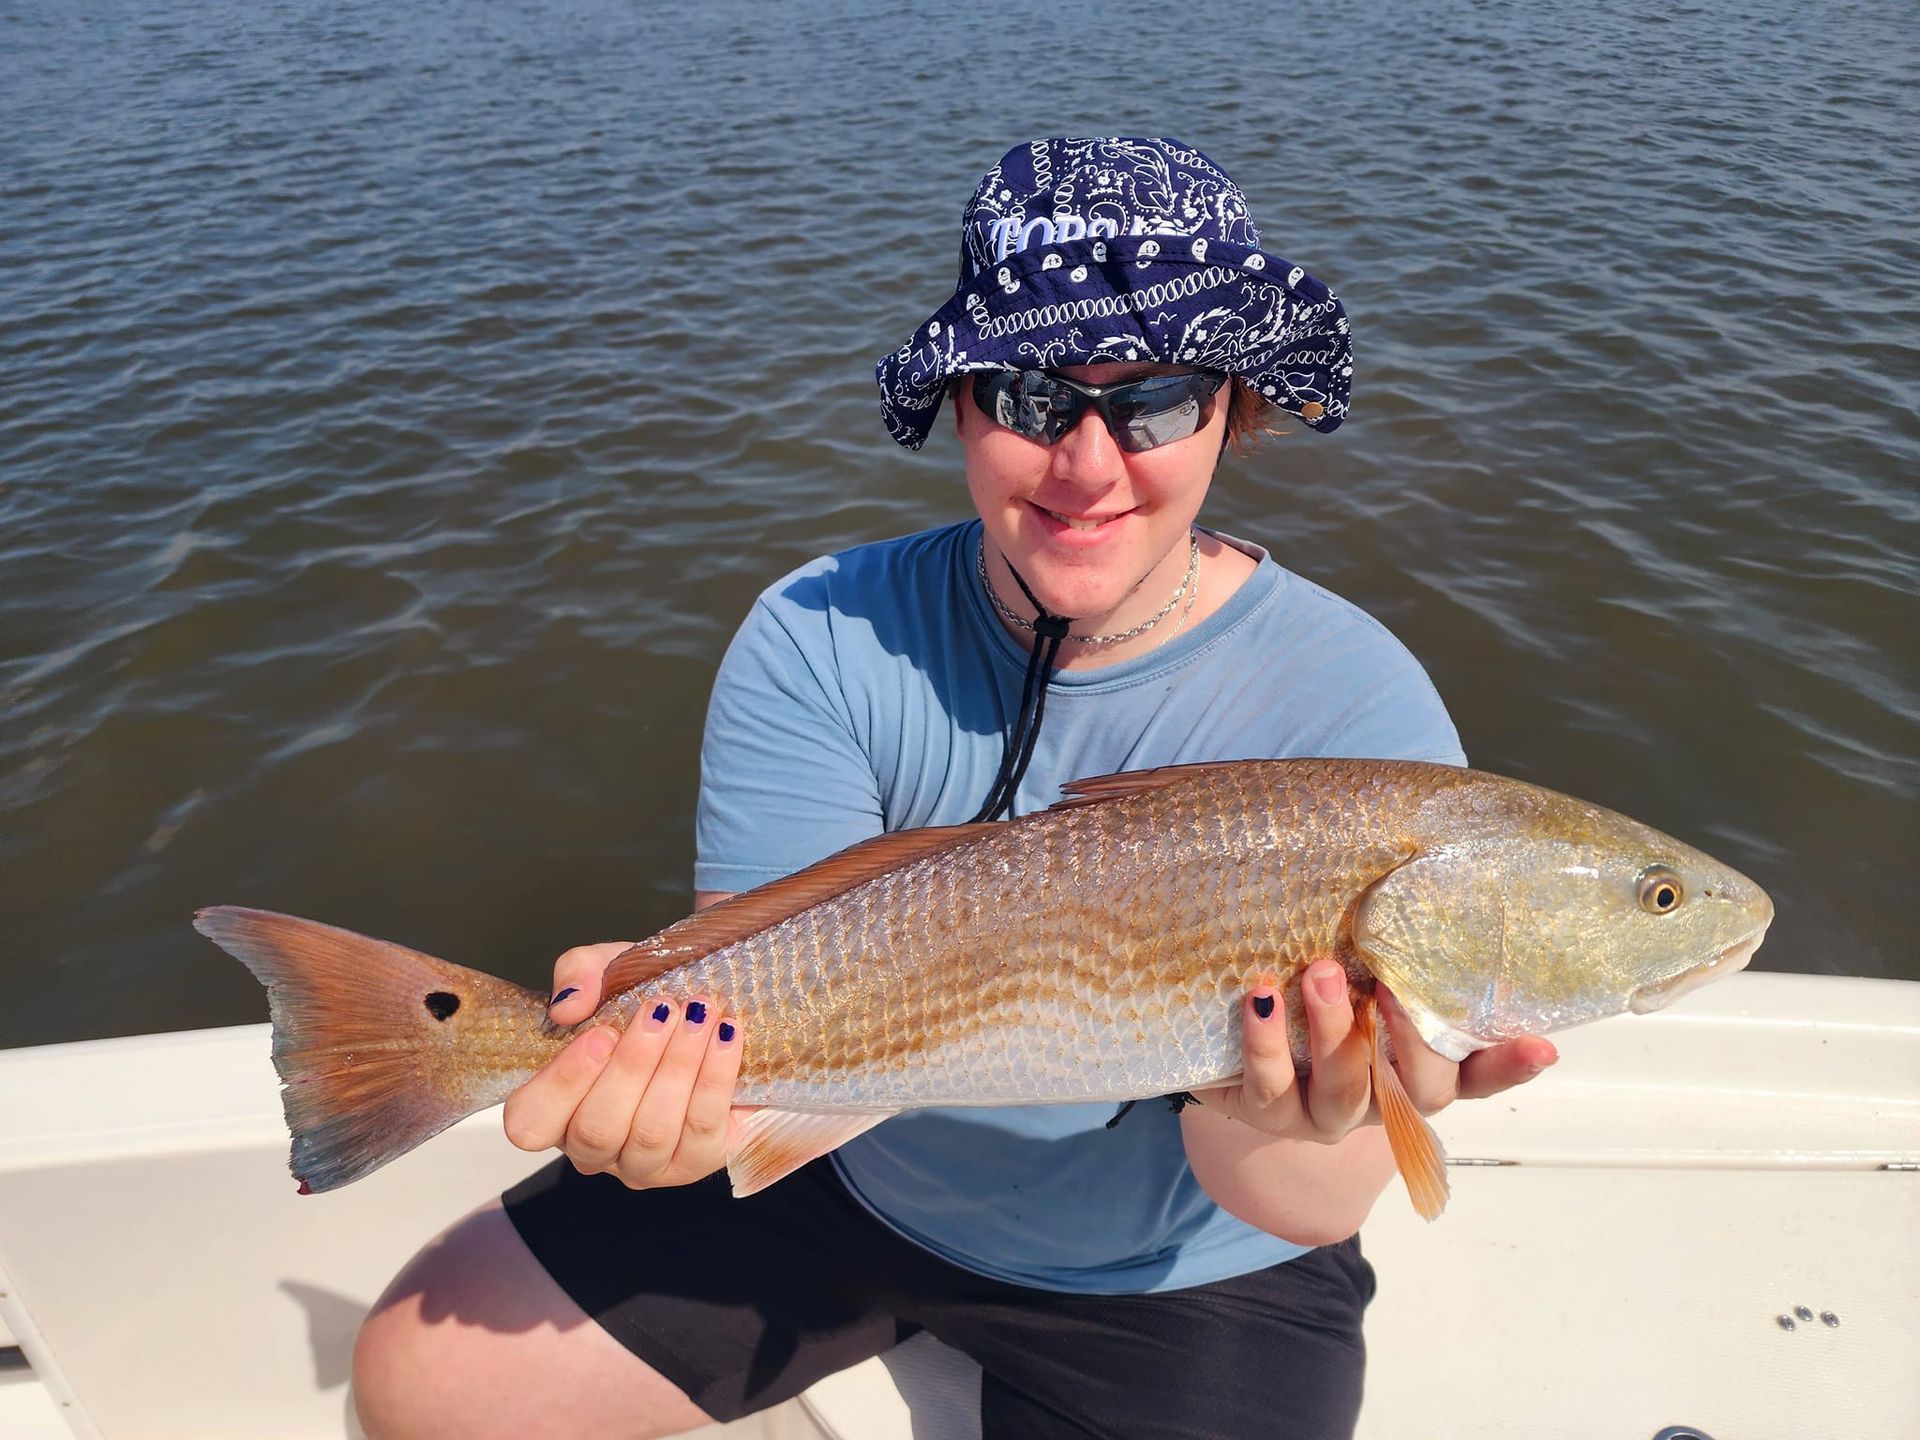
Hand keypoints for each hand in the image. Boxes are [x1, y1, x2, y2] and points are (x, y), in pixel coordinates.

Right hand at [501, 942, 746, 1188]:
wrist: (711, 1016)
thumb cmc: (649, 1001)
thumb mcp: (610, 973)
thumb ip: (578, 974)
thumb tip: (567, 1006)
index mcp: (556, 1108)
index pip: (531, 1122)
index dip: (562, 1084)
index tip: (601, 1034)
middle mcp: (593, 1147)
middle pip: (598, 1129)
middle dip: (633, 1065)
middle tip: (660, 1011)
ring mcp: (643, 1164)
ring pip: (652, 1132)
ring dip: (678, 1066)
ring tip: (699, 1015)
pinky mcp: (696, 1162)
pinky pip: (702, 1128)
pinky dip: (715, 1076)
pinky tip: (725, 1035)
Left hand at [1193, 960, 1556, 1142]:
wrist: (1236, 1045)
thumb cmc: (1318, 988)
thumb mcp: (1361, 963)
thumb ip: (1401, 939)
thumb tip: (1426, 854)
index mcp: (1419, 1067)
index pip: (1478, 1074)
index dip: (1510, 1065)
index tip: (1542, 1045)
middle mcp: (1381, 1099)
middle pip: (1420, 1090)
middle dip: (1410, 1039)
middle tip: (1391, 986)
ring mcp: (1324, 1113)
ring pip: (1344, 1091)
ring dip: (1335, 1033)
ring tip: (1321, 974)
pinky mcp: (1267, 1111)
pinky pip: (1270, 1088)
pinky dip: (1266, 1043)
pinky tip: (1263, 998)